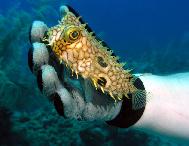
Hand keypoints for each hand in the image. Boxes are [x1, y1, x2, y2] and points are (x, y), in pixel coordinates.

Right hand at [28, 6, 121, 121]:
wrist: (120, 94)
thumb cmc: (103, 72)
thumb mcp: (92, 52)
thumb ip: (79, 34)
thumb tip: (64, 9)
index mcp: (61, 69)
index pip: (46, 55)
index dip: (40, 41)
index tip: (38, 26)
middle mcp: (60, 83)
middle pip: (43, 73)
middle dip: (39, 60)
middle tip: (38, 46)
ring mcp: (67, 98)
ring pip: (51, 92)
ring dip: (47, 81)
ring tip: (45, 69)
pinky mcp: (77, 111)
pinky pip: (68, 108)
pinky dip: (64, 102)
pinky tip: (61, 94)